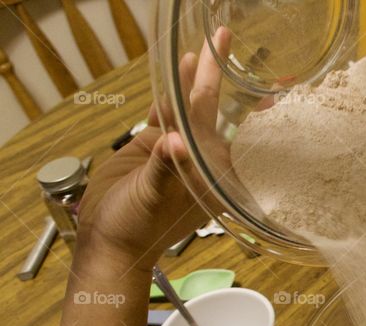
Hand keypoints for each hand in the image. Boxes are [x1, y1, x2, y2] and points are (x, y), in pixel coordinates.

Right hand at [76, 27, 235, 275]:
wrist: (110, 241)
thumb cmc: (139, 228)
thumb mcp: (152, 198)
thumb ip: (165, 169)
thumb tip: (175, 143)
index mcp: (209, 172)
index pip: (222, 125)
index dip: (234, 96)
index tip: (250, 74)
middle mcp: (198, 159)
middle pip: (207, 109)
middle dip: (214, 75)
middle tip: (224, 37)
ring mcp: (177, 153)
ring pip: (185, 110)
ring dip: (191, 81)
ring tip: (201, 50)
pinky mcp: (154, 150)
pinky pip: (164, 119)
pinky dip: (169, 99)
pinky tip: (176, 77)